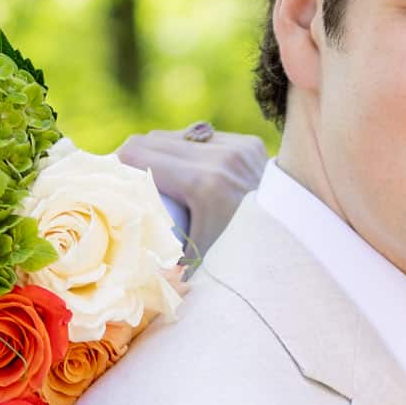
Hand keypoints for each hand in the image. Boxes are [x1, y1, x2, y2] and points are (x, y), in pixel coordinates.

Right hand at [114, 128, 267, 255]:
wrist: (301, 247)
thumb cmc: (247, 268)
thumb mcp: (200, 266)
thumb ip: (160, 259)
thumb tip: (122, 260)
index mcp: (206, 185)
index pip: (137, 153)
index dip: (112, 165)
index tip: (103, 185)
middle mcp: (223, 158)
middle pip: (153, 139)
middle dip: (130, 159)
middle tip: (120, 184)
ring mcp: (239, 147)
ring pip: (177, 136)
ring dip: (159, 155)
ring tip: (150, 181)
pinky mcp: (250, 144)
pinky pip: (204, 140)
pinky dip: (190, 155)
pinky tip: (184, 176)